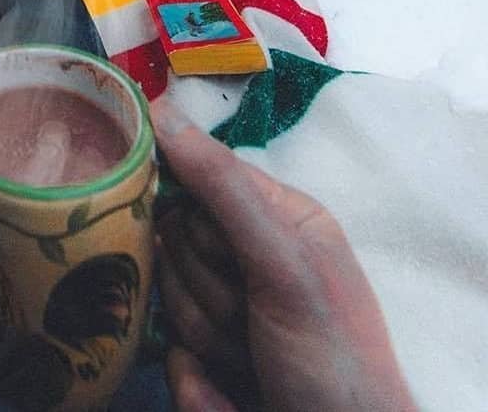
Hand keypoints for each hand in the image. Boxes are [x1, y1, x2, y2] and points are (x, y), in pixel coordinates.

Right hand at [150, 97, 415, 411]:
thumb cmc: (332, 358)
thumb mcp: (285, 265)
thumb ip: (224, 188)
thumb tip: (160, 110)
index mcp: (278, 217)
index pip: (201, 174)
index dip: (185, 197)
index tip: (174, 214)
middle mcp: (249, 254)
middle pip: (176, 237)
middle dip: (206, 283)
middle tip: (251, 313)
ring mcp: (224, 307)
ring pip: (167, 293)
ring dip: (205, 332)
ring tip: (252, 358)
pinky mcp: (204, 357)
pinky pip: (167, 348)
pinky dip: (196, 377)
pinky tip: (233, 387)